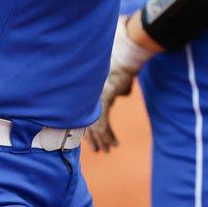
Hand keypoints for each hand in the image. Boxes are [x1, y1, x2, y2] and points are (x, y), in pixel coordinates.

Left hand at [86, 15, 156, 151]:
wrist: (125, 56)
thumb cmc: (122, 64)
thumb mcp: (118, 79)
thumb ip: (117, 87)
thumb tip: (122, 92)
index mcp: (88, 94)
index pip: (82, 115)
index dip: (87, 129)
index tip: (91, 140)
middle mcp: (87, 97)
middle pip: (85, 123)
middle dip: (93, 139)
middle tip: (99, 150)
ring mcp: (93, 99)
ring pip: (93, 127)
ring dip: (101, 140)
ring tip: (107, 150)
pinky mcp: (102, 101)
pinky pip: (103, 124)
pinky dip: (108, 135)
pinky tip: (114, 144)